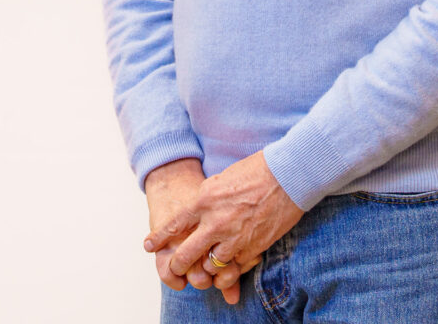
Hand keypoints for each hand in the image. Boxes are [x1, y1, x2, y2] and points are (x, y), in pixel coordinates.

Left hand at [144, 151, 302, 300]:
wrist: (289, 175)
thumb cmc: (258, 170)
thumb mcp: (223, 177)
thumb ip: (207, 197)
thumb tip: (200, 209)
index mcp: (205, 200)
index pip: (174, 225)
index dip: (159, 238)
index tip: (149, 245)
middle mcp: (215, 222)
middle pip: (186, 254)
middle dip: (177, 264)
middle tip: (176, 266)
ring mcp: (234, 238)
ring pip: (210, 266)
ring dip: (208, 265)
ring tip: (209, 262)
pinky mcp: (252, 248)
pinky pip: (234, 266)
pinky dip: (232, 265)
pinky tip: (233, 259)